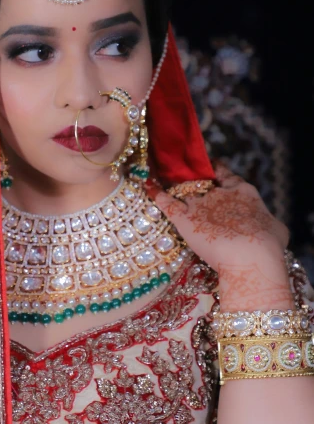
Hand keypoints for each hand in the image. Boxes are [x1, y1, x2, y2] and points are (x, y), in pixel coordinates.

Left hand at [146, 163, 292, 310]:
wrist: (253, 257)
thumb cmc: (270, 247)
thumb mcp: (277, 231)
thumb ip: (267, 224)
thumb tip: (268, 228)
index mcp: (243, 193)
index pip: (225, 176)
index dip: (216, 170)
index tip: (210, 165)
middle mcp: (220, 195)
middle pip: (201, 181)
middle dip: (191, 177)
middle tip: (180, 173)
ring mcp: (201, 205)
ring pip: (182, 189)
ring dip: (171, 183)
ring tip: (159, 173)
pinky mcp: (185, 219)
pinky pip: (166, 202)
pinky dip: (155, 192)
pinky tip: (147, 184)